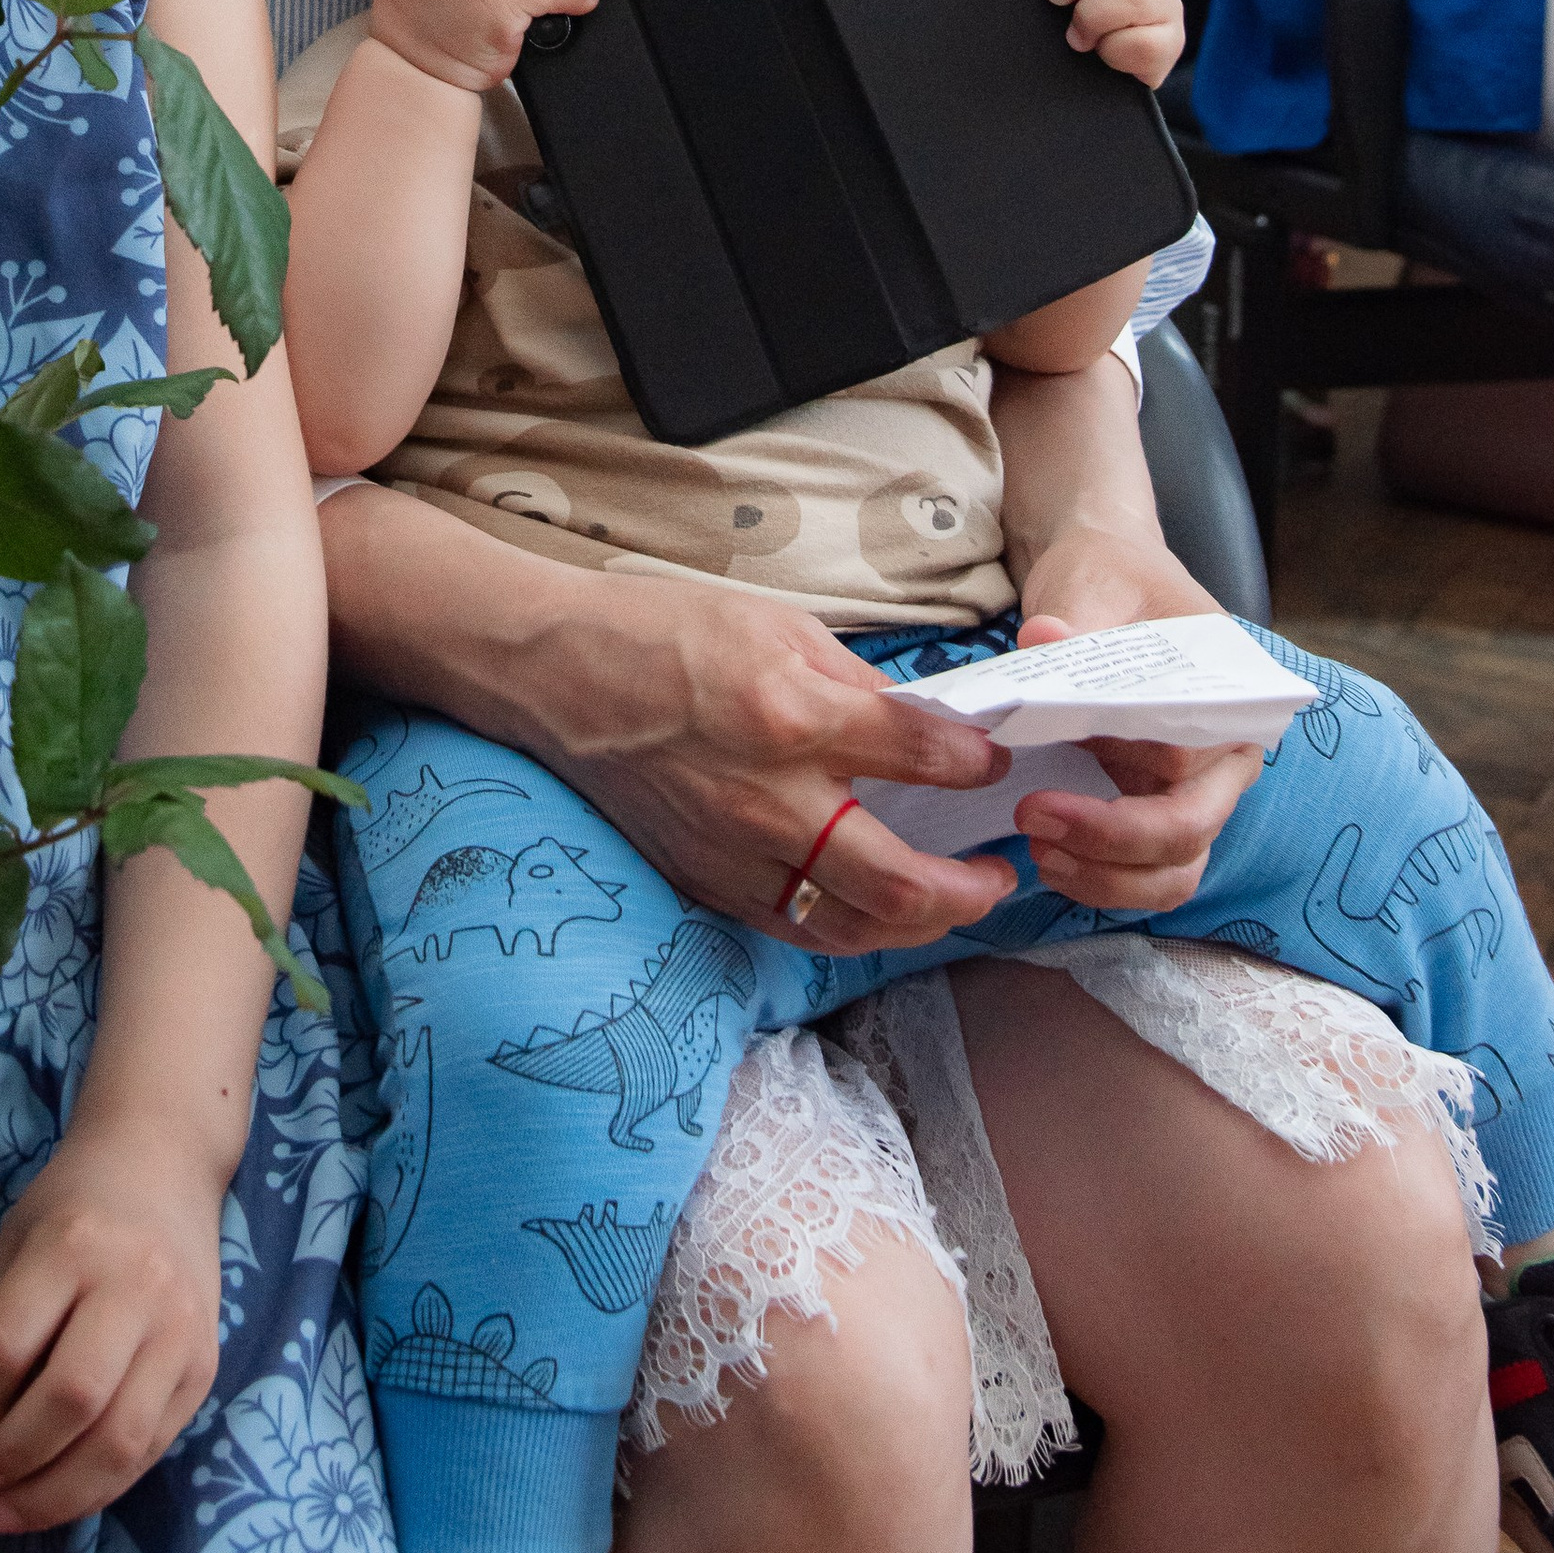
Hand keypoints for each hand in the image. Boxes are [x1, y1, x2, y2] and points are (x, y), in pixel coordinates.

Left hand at [0, 1132, 223, 1536]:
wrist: (164, 1164)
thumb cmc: (71, 1207)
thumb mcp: (15, 1246)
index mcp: (72, 1244)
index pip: (9, 1347)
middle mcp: (136, 1286)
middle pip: (71, 1399)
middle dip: (14, 1460)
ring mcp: (180, 1329)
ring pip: (119, 1439)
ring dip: (57, 1493)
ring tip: (10, 1507)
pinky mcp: (206, 1365)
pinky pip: (151, 1447)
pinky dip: (100, 1485)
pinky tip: (60, 1491)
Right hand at [530, 563, 1018, 953]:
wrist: (553, 671)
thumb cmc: (660, 631)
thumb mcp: (775, 624)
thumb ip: (856, 682)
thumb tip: (926, 724)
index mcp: (793, 715)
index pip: (919, 755)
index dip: (976, 764)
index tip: (996, 762)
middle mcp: (768, 800)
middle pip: (898, 881)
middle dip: (969, 887)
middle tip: (1001, 872)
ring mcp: (733, 853)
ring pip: (850, 926)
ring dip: (919, 925)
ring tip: (953, 902)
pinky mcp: (704, 880)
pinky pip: (793, 926)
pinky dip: (848, 928)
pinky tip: (876, 911)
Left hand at [1006, 529, 1260, 914]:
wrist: (1107, 574)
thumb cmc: (1110, 575)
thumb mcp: (1089, 581)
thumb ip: (1074, 615)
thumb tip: (1044, 639)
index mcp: (1227, 696)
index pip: (1184, 764)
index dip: (1120, 795)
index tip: (1041, 797)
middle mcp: (1226, 755)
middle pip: (1187, 830)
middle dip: (1109, 844)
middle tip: (1030, 821)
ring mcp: (1200, 790)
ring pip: (1177, 870)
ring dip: (1110, 880)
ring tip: (1040, 852)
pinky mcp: (1163, 808)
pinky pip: (1154, 872)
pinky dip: (1109, 882)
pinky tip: (1052, 859)